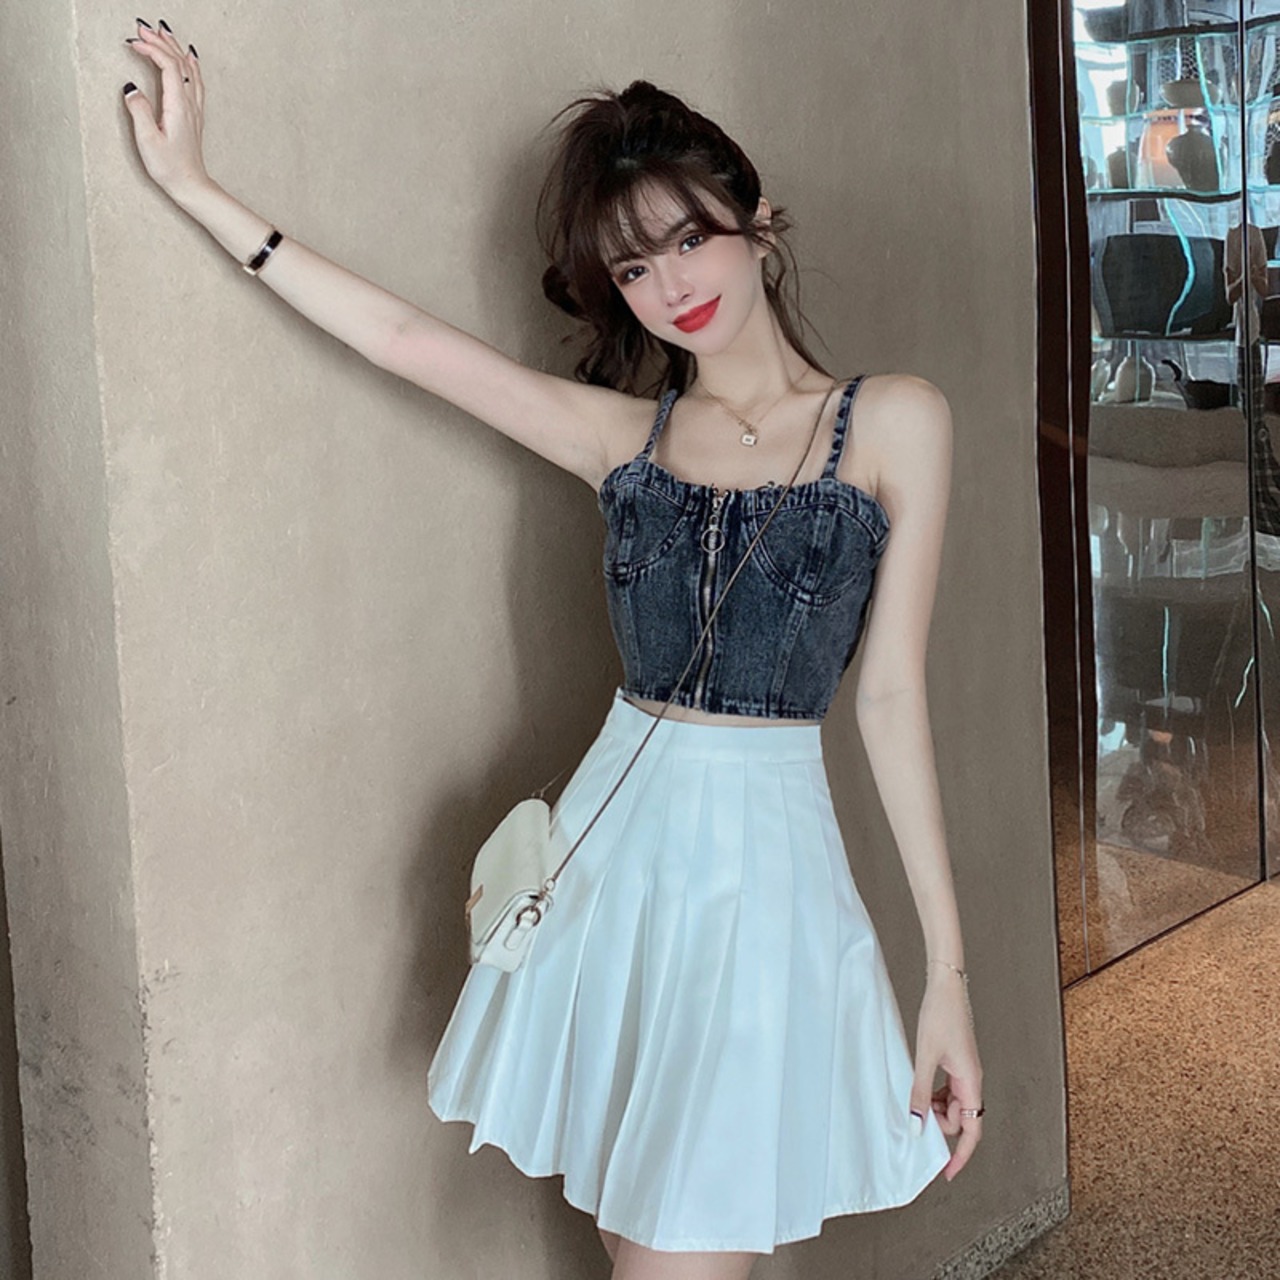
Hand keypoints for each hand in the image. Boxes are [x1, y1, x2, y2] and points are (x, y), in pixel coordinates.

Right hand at [122, 19, 208, 200]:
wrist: (191, 185)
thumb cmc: (169, 167)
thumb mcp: (148, 140)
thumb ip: (139, 111)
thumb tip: (131, 87)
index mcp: (178, 107)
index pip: (169, 67)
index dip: (152, 49)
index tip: (134, 41)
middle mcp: (189, 104)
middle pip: (180, 63)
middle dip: (161, 42)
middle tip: (143, 27)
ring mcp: (194, 109)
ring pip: (189, 70)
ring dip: (176, 49)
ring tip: (163, 33)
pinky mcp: (194, 116)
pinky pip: (196, 82)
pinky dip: (190, 64)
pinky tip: (189, 58)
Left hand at [908, 964, 982, 1180]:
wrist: (946, 986)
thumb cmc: (940, 1015)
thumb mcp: (925, 1057)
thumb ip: (920, 1092)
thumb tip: (918, 1125)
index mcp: (971, 1081)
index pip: (972, 1129)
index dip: (961, 1154)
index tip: (946, 1172)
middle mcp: (973, 1079)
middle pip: (962, 1118)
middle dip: (940, 1124)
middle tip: (916, 1114)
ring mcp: (966, 1071)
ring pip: (954, 1105)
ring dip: (936, 1109)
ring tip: (915, 1097)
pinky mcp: (958, 1062)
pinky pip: (949, 1090)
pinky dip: (935, 1094)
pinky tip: (920, 1087)